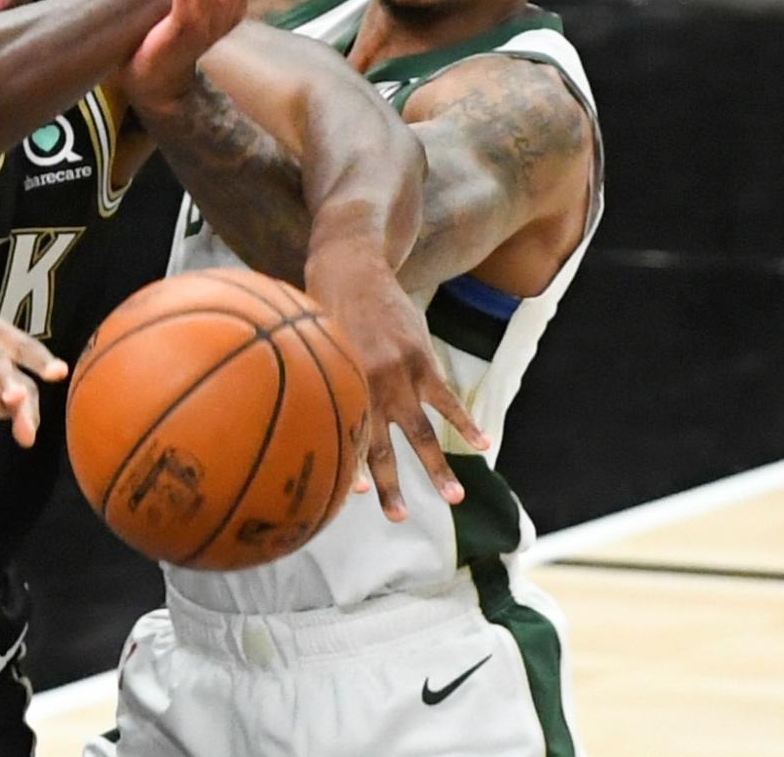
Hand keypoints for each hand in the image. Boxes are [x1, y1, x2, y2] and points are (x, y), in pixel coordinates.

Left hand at [305, 247, 488, 520]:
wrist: (350, 265)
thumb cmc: (319, 310)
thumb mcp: (308, 348)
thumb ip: (314, 382)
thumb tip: (301, 422)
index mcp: (336, 386)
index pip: (343, 437)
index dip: (350, 467)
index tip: (354, 497)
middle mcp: (366, 385)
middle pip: (380, 445)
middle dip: (389, 485)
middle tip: (398, 518)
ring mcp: (399, 373)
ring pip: (421, 431)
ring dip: (438, 467)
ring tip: (455, 499)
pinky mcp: (422, 359)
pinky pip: (448, 400)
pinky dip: (466, 423)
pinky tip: (482, 445)